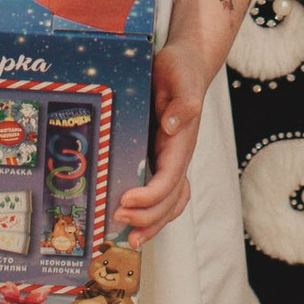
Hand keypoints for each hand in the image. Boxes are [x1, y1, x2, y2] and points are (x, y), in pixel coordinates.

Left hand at [109, 42, 204, 243]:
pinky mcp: (161, 159)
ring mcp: (171, 160)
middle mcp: (178, 156)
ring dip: (151, 224)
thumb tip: (173, 125)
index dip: (150, 196)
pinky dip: (150, 213)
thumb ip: (183, 100)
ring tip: (130, 239)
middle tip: (118, 220)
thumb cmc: (181, 70)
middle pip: (170, 199)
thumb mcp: (180, 77)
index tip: (126, 200)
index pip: (171, 178)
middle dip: (147, 217)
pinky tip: (132, 222)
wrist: (185, 65)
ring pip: (169, 203)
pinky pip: (161, 194)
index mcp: (182, 141)